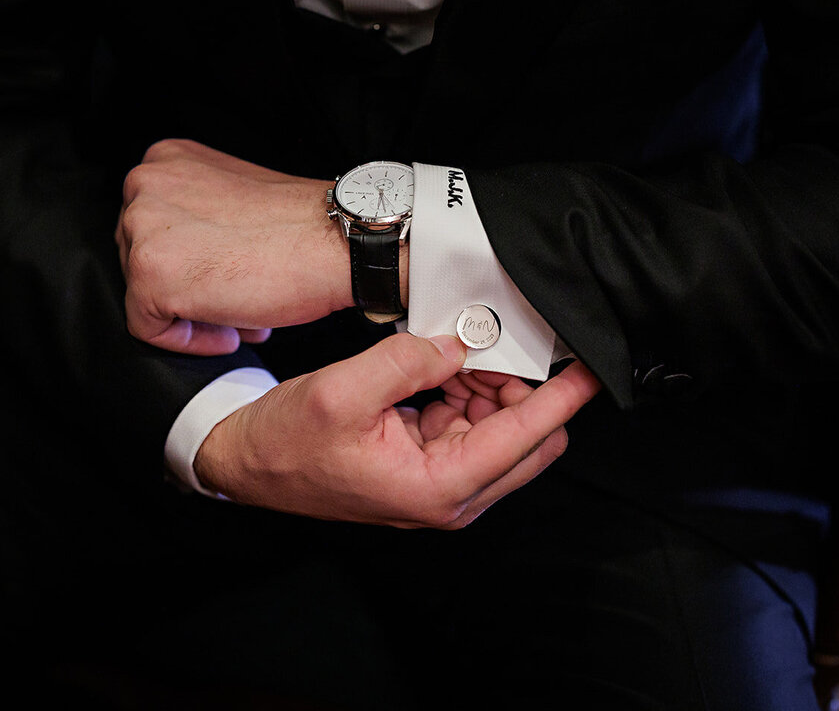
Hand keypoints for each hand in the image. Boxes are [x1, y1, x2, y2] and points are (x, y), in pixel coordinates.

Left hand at [115, 139, 352, 354]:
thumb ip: (196, 215)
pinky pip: (149, 328)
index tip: (221, 282)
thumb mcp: (231, 197)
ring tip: (241, 318)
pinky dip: (188, 342)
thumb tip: (186, 261)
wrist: (336, 243)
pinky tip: (232, 332)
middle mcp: (145, 184)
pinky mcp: (149, 274)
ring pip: (144, 294)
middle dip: (188, 290)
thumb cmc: (300, 227)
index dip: (189, 264)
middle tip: (236, 306)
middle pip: (139, 260)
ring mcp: (142, 228)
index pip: (150, 228)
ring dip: (192, 315)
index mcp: (166, 160)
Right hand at [195, 333, 600, 528]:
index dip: (562, 398)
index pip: (525, 437)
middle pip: (528, 441)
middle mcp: (450, 496)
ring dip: (491, 388)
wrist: (247, 464)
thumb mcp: (340, 392)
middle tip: (499, 342)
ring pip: (502, 430)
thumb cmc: (285, 443)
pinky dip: (467, 394)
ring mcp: (442, 485)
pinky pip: (472, 426)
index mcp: (438, 488)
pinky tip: (442, 368)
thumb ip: (406, 362)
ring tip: (455, 351)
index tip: (591, 367)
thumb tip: (456, 342)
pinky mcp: (429, 469)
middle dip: (523, 389)